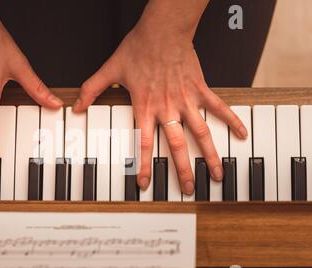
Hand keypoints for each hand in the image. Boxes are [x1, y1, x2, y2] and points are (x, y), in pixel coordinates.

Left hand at [73, 0, 246, 193]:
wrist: (162, 29)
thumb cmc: (138, 48)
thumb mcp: (110, 70)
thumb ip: (91, 90)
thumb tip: (76, 106)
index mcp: (145, 107)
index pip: (145, 144)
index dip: (145, 166)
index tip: (146, 184)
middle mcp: (167, 108)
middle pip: (177, 146)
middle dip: (183, 170)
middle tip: (189, 189)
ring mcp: (186, 100)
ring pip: (201, 133)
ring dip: (210, 155)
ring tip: (217, 174)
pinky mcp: (200, 89)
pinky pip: (218, 107)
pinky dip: (231, 120)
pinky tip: (241, 134)